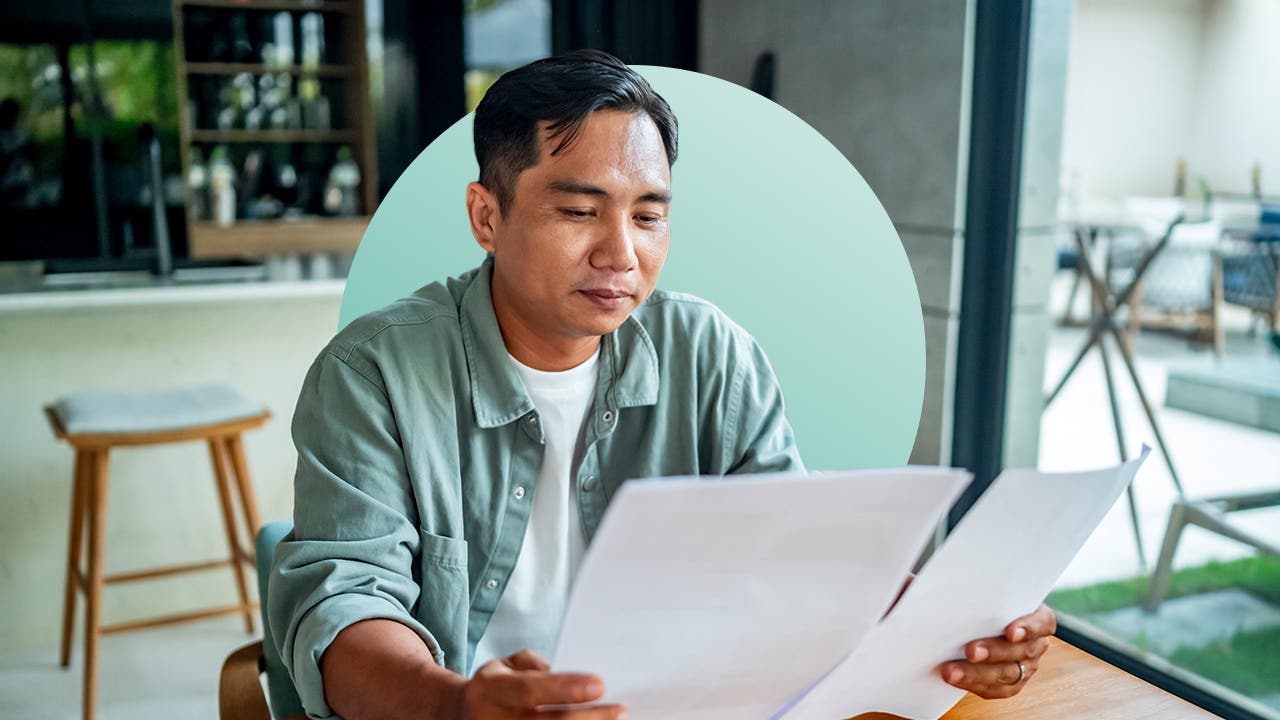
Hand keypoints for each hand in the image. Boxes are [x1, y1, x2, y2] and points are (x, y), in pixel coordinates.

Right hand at [462, 649, 627, 718]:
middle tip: (620, 710)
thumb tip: (570, 677)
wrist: (459, 715)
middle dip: (587, 719)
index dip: (565, 688)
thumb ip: (535, 665)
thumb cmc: (495, 687)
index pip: (530, 690)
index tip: (600, 684)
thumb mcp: (506, 664)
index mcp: (490, 690)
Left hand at [938, 604, 1055, 699]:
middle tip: (971, 651)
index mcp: (1039, 619)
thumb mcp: (995, 594)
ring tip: (952, 671)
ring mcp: (1025, 667)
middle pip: (1020, 651)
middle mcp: (1036, 645)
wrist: (989, 619)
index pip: (1041, 623)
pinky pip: (995, 689)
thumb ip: (988, 596)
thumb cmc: (993, 602)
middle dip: (994, 652)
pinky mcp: (1011, 684)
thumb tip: (959, 595)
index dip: (1028, 628)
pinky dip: (973, 684)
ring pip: (1006, 674)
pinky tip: (955, 679)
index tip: (1011, 631)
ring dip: (976, 673)